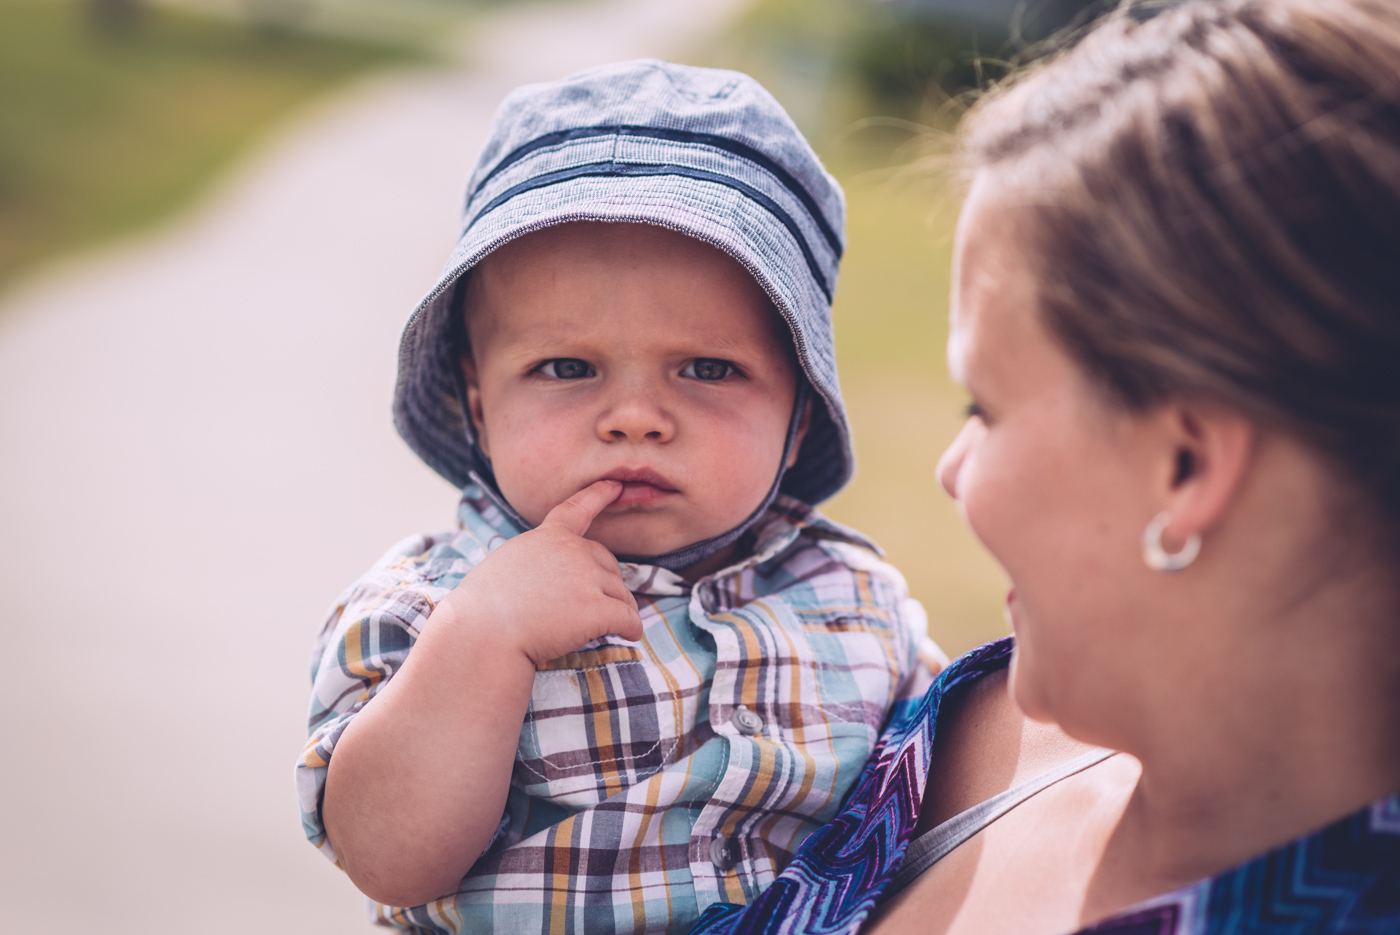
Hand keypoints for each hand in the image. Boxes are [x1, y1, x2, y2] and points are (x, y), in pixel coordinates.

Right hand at [446, 479, 643, 666]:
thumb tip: (562, 578)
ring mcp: (587, 578)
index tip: (616, 485)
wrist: (483, 633)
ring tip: (595, 629)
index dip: (599, 494)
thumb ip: (540, 559)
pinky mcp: (597, 608)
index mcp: (548, 537)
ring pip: (621, 594)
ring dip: (616, 611)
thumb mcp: (508, 563)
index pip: (577, 508)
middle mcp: (572, 550)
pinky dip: (631, 628)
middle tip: (587, 609)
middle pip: (608, 564)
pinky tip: (629, 636)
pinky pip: (628, 618)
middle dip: (605, 585)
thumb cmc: (485, 607)